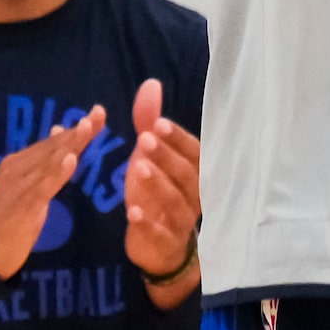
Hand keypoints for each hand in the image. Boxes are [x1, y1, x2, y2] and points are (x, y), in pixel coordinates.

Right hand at [0, 104, 105, 279]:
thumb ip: (41, 163)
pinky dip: (58, 172)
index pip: (51, 142)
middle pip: (53, 147)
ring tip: (87, 127)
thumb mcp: (25, 187)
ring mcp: (19, 186)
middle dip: (78, 131)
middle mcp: (17, 168)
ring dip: (70, 144)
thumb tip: (59, 131)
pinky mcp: (22, 206)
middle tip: (99, 113)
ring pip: (50, 162)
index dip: (75, 129)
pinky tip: (70, 161)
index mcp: (18, 163)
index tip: (98, 114)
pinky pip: (43, 187)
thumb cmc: (7, 219)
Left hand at [124, 80, 200, 291]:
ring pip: (176, 202)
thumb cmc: (157, 191)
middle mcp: (195, 196)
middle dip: (166, 156)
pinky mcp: (167, 244)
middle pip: (186, 175)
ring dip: (158, 184)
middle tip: (144, 139)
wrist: (158, 245)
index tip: (158, 124)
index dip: (178, 138)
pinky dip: (149, 224)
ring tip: (138, 167)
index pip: (195, 152)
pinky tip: (133, 211)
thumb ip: (150, 122)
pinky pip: (161, 234)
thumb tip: (151, 84)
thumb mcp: (151, 155)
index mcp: (196, 172)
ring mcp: (183, 222)